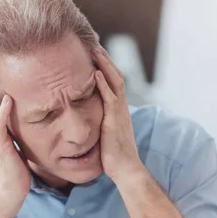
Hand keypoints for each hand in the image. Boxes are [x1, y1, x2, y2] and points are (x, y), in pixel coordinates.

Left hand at [94, 47, 144, 182]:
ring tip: (95, 52)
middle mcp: (122, 109)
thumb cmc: (115, 158)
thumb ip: (100, 125)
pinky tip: (96, 74)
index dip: (107, 70)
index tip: (97, 58)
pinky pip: (110, 98)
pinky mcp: (114, 121)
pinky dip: (103, 84)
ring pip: (115, 83)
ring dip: (105, 66)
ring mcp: (119, 114)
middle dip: (106, 62)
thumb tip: (89, 123)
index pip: (115, 84)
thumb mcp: (106, 136)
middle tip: (95, 46)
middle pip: (116, 77)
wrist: (127, 170)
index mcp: (119, 111)